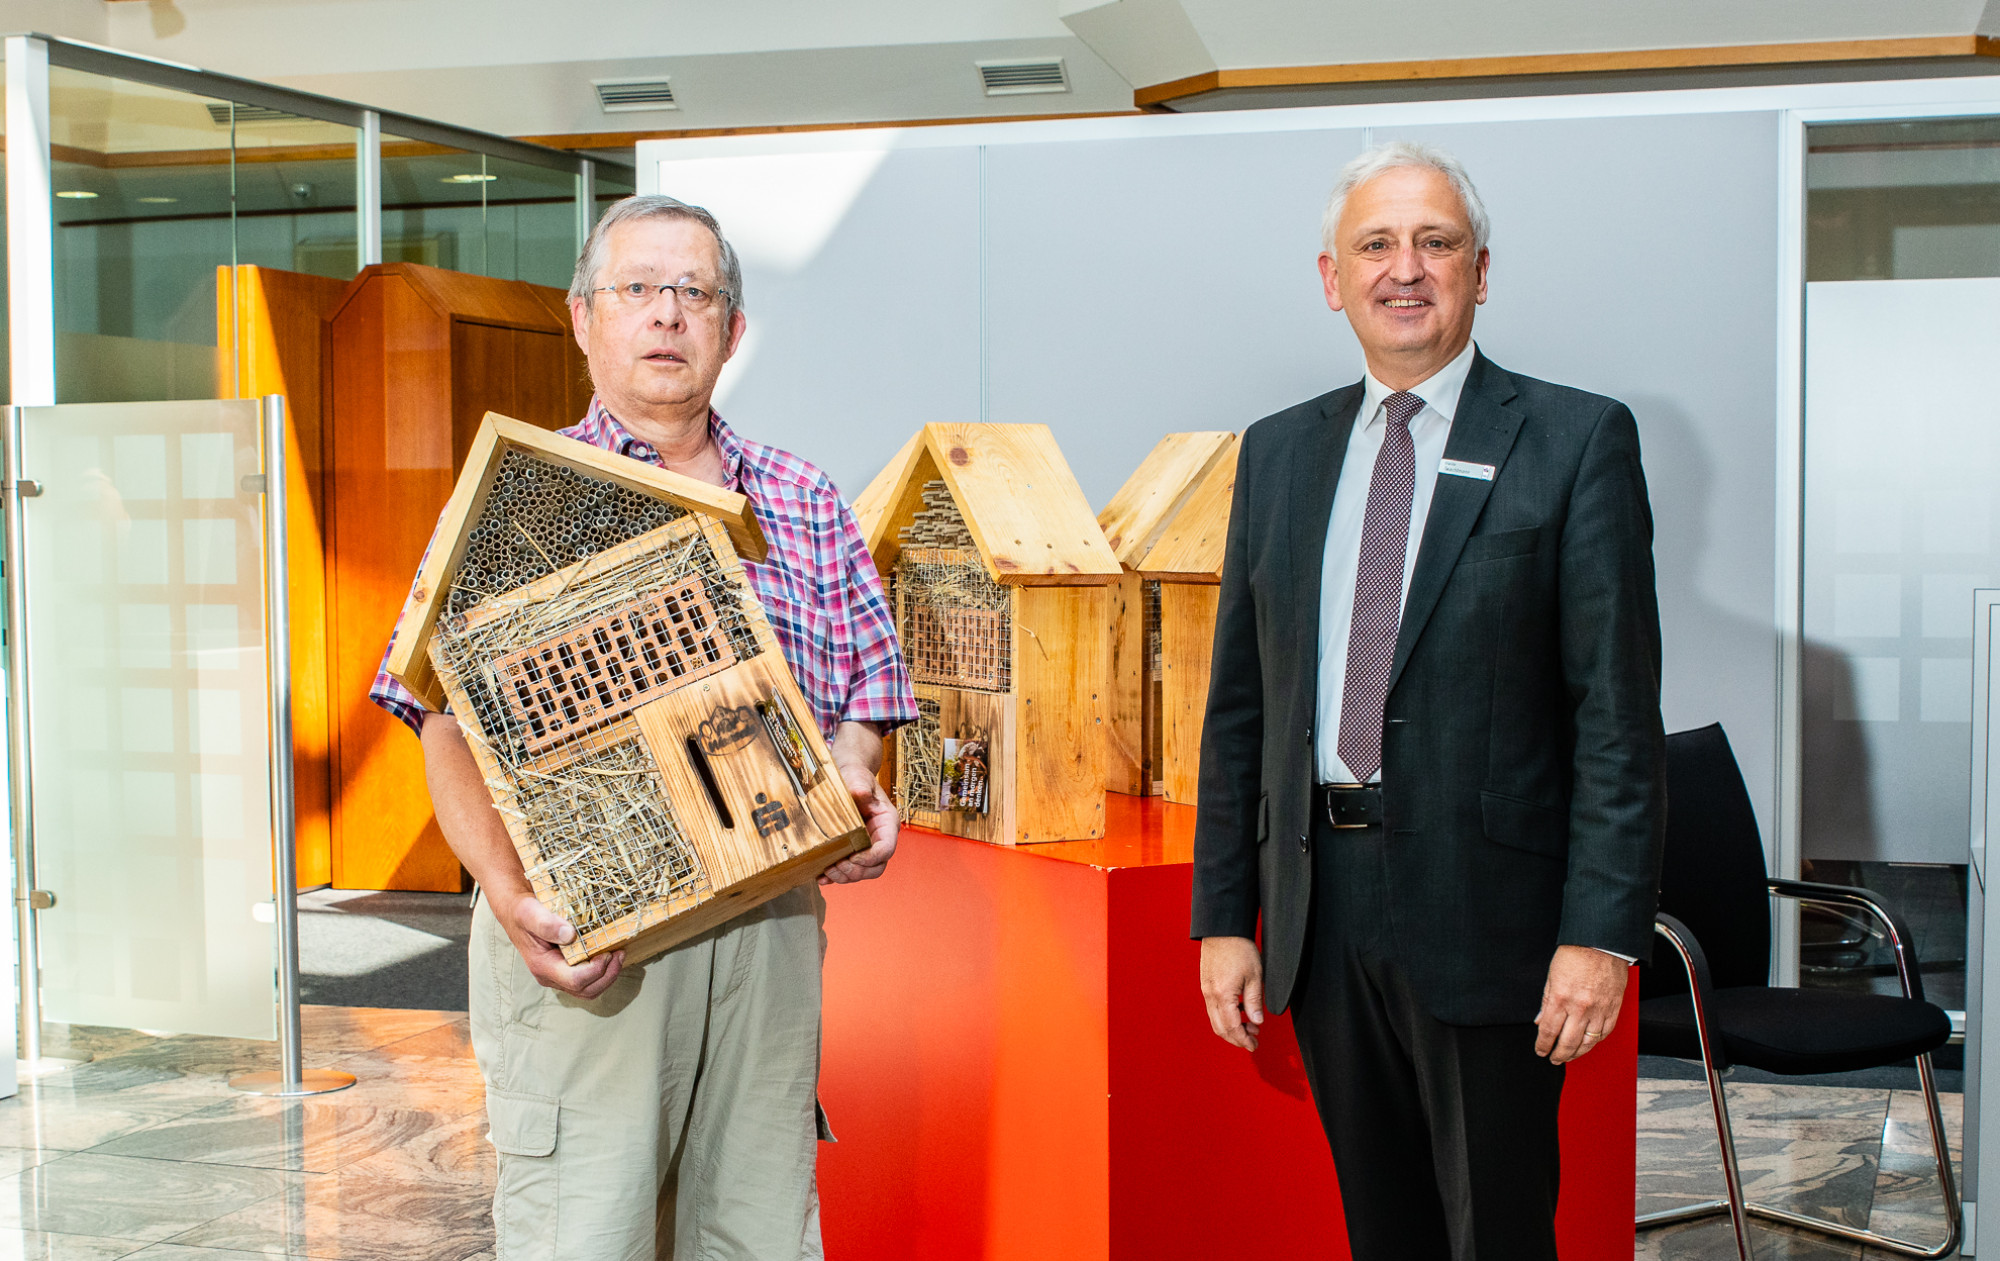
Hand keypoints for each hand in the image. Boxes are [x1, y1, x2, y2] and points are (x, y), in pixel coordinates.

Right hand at [500, 891, 622, 998]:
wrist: (515, 913)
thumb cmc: (522, 912)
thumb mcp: (529, 912)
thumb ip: (546, 923)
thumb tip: (569, 934)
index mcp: (543, 966)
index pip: (576, 980)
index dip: (596, 970)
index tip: (607, 951)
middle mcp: (551, 976)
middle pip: (587, 991)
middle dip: (608, 975)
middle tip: (620, 953)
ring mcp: (558, 976)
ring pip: (589, 990)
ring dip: (608, 975)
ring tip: (618, 954)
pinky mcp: (565, 970)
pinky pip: (588, 980)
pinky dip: (603, 971)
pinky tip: (609, 953)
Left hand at [819, 760, 897, 883]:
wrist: (845, 779)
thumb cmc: (854, 777)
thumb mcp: (858, 777)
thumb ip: (860, 785)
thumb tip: (860, 793)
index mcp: (886, 823)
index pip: (886, 849)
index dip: (871, 858)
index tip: (852, 857)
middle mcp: (879, 839)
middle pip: (876, 867)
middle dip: (856, 871)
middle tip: (836, 866)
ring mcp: (866, 847)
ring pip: (862, 873)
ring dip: (845, 877)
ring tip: (827, 870)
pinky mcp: (851, 852)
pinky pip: (846, 872)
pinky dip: (834, 878)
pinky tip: (820, 877)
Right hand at [1200, 936, 1265, 1050]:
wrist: (1222, 930)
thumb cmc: (1240, 949)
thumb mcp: (1254, 976)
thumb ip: (1254, 1002)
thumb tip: (1257, 1022)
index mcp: (1223, 995)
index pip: (1232, 1028)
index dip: (1243, 1040)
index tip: (1254, 1046)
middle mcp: (1210, 995)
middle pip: (1220, 1028)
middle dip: (1236, 1039)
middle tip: (1253, 1041)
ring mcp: (1206, 990)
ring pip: (1215, 1020)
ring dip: (1231, 1028)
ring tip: (1250, 1025)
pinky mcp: (1206, 984)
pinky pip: (1213, 1008)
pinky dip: (1225, 1016)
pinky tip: (1240, 1010)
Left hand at [1535, 945, 1627, 1063]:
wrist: (1602, 942)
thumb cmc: (1575, 954)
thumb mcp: (1552, 976)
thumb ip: (1546, 1001)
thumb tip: (1539, 1021)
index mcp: (1561, 998)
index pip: (1548, 1031)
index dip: (1543, 1045)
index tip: (1540, 1051)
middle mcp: (1580, 1007)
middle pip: (1568, 1042)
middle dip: (1559, 1055)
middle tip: (1554, 1059)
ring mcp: (1599, 1009)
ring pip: (1588, 1042)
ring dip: (1577, 1053)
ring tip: (1570, 1056)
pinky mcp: (1614, 1008)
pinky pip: (1605, 1032)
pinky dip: (1596, 1041)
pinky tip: (1589, 1043)